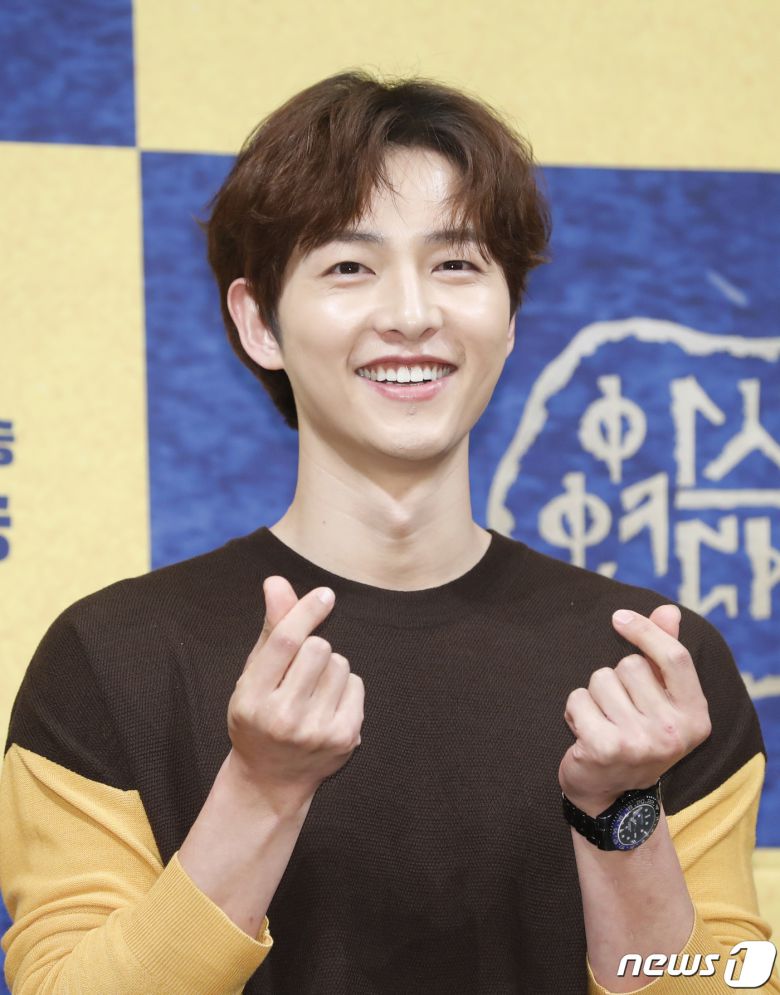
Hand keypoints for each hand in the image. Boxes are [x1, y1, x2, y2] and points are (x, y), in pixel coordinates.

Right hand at [226, 576, 364, 812]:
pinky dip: (345, 687)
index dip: (306, 612)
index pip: (284, 642)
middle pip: (318, 648)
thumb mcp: (253, 677)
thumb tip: (276, 581)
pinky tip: (327, 707)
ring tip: (312, 692)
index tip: (325, 594)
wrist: (270, 781)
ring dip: (330, 668)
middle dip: (314, 648)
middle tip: (301, 672)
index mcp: (252, 699)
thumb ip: (270, 629)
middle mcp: (283, 718)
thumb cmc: (259, 716)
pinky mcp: (344, 739)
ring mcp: (316, 732)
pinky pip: (356, 684)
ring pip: (341, 664)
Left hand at [558, 603, 711, 817]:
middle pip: (630, 665)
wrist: (611, 797)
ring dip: (593, 696)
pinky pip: (578, 698)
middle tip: (619, 712)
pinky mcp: (605, 747)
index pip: (674, 657)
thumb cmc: (636, 736)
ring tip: (602, 723)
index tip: (620, 617)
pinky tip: (584, 734)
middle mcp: (673, 732)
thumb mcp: (660, 701)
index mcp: (695, 717)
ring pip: (600, 680)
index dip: (646, 631)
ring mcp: (639, 742)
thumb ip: (665, 655)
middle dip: (616, 680)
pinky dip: (574, 710)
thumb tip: (668, 611)